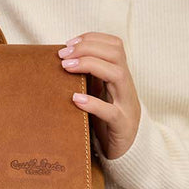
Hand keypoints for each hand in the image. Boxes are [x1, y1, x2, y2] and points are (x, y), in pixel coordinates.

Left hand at [58, 32, 140, 160]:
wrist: (127, 150)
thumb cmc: (107, 119)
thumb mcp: (99, 93)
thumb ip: (88, 78)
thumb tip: (61, 61)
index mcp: (120, 76)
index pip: (115, 45)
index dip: (92, 38)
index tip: (69, 42)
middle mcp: (126, 86)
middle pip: (116, 53)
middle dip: (87, 48)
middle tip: (62, 54)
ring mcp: (126, 105)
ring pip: (118, 75)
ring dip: (90, 65)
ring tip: (66, 67)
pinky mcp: (122, 125)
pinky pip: (111, 112)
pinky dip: (93, 103)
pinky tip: (75, 99)